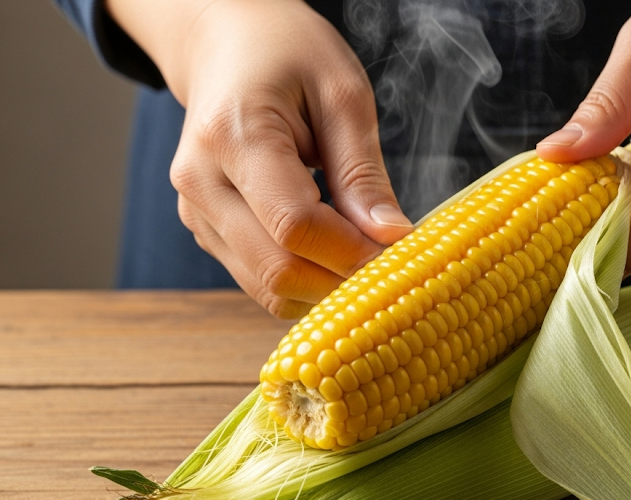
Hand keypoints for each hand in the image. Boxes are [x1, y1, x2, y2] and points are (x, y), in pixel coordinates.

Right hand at [107, 0, 412, 317]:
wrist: (227, 45)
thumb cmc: (288, 56)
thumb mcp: (342, 95)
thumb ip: (362, 172)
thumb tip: (391, 238)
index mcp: (232, 135)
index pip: (295, 226)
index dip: (354, 251)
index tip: (400, 248)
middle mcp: (201, 183)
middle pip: (278, 270)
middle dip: (343, 278)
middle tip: (391, 263)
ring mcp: (196, 212)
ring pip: (268, 288)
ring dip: (326, 287)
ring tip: (364, 254)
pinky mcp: (206, 230)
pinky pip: (260, 280)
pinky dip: (305, 281)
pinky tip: (334, 251)